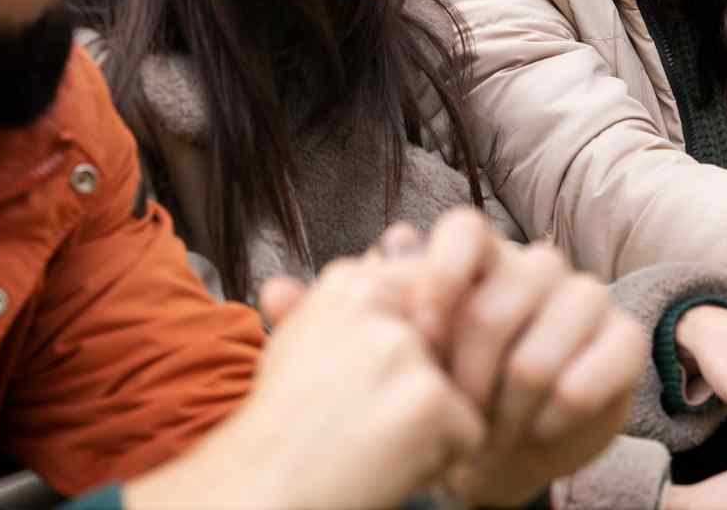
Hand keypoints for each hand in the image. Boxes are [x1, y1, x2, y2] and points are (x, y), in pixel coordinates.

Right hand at [123, 256, 484, 509]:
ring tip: (369, 442)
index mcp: (350, 282)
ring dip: (430, 426)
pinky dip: (439, 461)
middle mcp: (380, 302)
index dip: (406, 357)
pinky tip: (384, 465)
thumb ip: (355, 298)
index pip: (425, 299)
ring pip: (463, 389)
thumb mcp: (304, 341)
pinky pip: (470, 434)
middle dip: (422, 389)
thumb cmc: (280, 431)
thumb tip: (394, 242)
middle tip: (359, 420)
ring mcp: (406, 349)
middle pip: (451, 344)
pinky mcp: (429, 398)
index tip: (357, 389)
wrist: (256, 497)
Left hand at [398, 208, 646, 506]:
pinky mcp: (625, 339)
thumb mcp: (421, 352)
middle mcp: (540, 266)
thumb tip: (397, 240)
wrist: (510, 447)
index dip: (440, 278)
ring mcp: (588, 298)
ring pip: (536, 359)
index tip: (420, 337)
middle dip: (466, 380)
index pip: (466, 228)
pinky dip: (548, 421)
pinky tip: (536, 431)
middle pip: (494, 308)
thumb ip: (404, 300)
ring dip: (505, 413)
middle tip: (455, 417)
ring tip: (490, 437)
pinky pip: (581, 386)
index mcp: (487, 257)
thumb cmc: (458, 390)